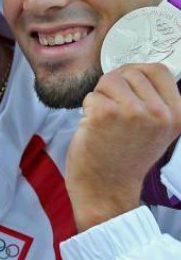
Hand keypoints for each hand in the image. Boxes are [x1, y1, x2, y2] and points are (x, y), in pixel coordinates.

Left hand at [67, 63, 180, 230]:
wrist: (107, 189)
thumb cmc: (125, 158)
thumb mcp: (156, 130)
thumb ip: (155, 101)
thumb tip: (138, 70)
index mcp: (176, 114)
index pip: (159, 70)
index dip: (137, 72)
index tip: (126, 86)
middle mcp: (159, 112)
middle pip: (130, 72)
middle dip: (115, 87)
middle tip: (112, 113)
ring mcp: (133, 111)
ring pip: (109, 80)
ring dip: (100, 97)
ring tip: (105, 121)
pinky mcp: (106, 114)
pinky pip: (91, 96)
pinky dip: (87, 109)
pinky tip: (94, 128)